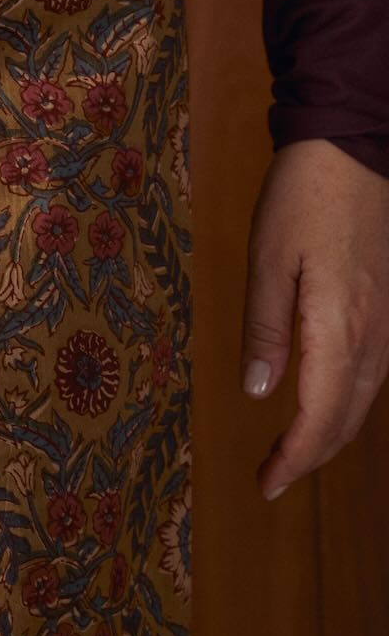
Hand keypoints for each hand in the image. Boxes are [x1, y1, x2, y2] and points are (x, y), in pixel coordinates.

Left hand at [240, 136, 388, 499]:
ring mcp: (386, 323)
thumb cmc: (302, 199)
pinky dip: (346, 403)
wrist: (352, 150)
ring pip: (362, 400)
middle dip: (310, 457)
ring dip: (329, 433)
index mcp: (339, 328)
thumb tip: (259, 392)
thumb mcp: (268, 260)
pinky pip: (371, 374)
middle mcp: (372, 336)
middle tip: (270, 479)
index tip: (266, 485)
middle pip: (346, 419)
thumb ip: (265, 328)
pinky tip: (325, 404)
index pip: (320, 418)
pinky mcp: (386, 307)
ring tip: (292, 452)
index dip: (294, 459)